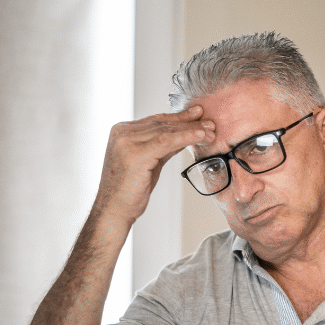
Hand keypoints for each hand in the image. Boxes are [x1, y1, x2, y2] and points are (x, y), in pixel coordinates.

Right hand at [93, 106, 214, 224]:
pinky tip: (200, 136)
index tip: (197, 114)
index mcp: (122, 132)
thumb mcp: (149, 162)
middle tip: (210, 122)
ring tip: (210, 131)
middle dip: (188, 122)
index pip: (156, 120)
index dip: (179, 117)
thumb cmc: (130, 190)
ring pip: (166, 130)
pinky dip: (186, 137)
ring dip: (191, 129)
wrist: (114, 210)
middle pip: (162, 123)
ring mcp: (127, 142)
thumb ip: (163, 147)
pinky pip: (166, 141)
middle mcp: (122, 133)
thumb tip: (184, 135)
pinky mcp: (135, 154)